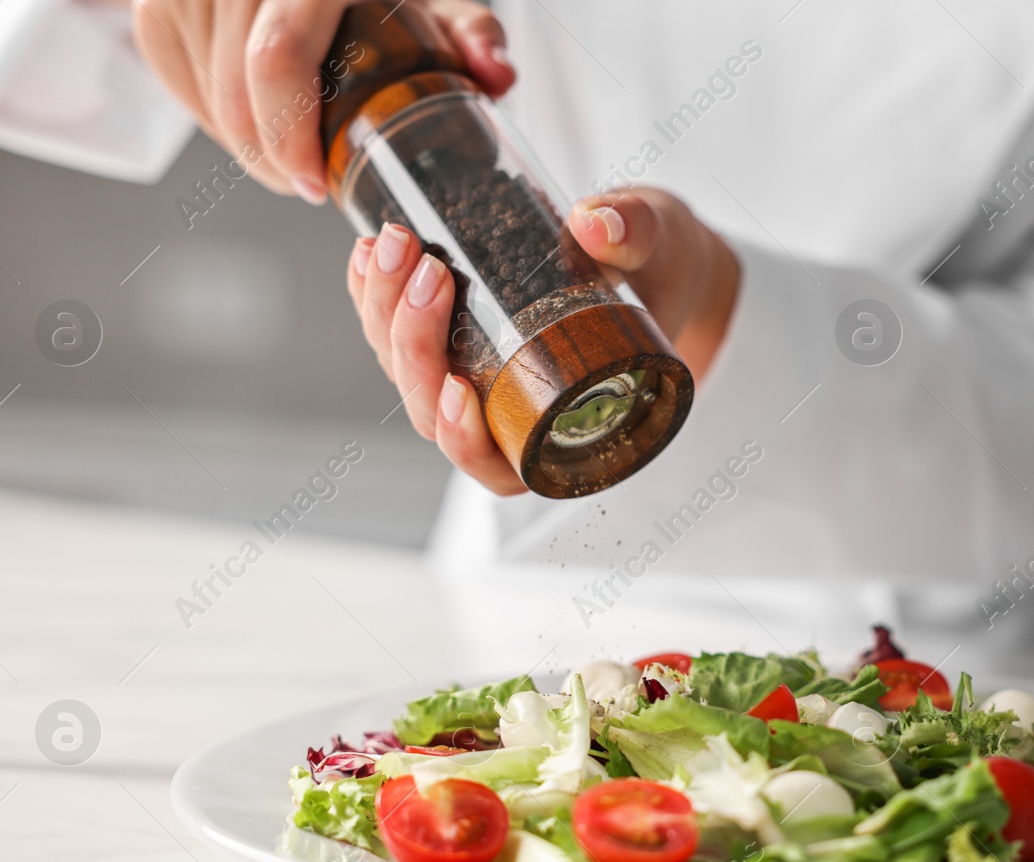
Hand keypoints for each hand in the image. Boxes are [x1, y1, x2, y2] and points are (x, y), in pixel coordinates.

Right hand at [130, 0, 515, 201]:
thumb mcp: (440, 0)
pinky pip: (175, 79)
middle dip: (271, 159)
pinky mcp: (155, 5)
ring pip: (205, 95)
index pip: (276, 62)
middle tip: (307, 185)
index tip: (314, 187)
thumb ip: (473, 32)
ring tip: (288, 154)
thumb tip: (497, 74)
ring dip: (244, 144)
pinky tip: (252, 120)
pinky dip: (213, 115)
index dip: (290, 140)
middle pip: (236, 94)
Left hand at [348, 188, 741, 494]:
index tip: (458, 387)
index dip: (465, 440)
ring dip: (384, 314)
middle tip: (422, 268)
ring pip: (406, 373)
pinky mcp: (451, 340)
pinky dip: (373, 298)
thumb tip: (596, 224)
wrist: (655, 255)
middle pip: (433, 412)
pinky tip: (367, 253)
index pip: (497, 464)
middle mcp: (508, 413)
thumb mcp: (664, 245)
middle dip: (412, 343)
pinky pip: (396, 337)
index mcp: (563, 423)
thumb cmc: (666, 270)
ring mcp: (472, 376)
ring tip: (392, 245)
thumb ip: (636, 232)